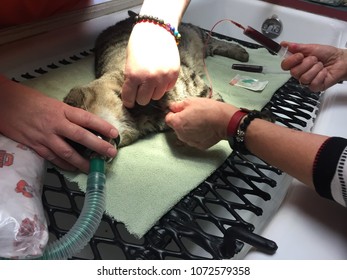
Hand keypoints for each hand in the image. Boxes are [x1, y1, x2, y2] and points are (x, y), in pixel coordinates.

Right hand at [0, 80, 117, 172]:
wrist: (4, 103)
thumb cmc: (29, 100)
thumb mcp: (52, 103)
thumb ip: (68, 115)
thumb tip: (86, 126)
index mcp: (62, 110)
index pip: (87, 119)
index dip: (102, 126)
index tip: (114, 133)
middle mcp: (56, 123)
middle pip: (81, 136)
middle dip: (98, 146)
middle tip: (111, 153)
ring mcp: (45, 136)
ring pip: (68, 152)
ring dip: (82, 162)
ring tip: (94, 168)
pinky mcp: (36, 146)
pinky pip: (53, 158)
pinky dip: (65, 165)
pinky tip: (74, 169)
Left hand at [122, 22, 179, 107]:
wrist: (156, 30)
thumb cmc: (140, 45)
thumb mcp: (129, 63)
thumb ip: (131, 79)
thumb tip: (133, 94)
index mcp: (134, 76)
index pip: (129, 98)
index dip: (128, 101)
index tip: (129, 103)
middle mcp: (149, 79)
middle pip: (144, 101)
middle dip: (141, 97)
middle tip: (140, 91)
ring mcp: (163, 78)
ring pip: (156, 96)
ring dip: (153, 92)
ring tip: (151, 82)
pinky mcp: (174, 75)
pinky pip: (167, 89)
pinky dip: (163, 86)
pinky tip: (160, 77)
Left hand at [165, 98, 236, 148]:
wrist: (224, 121)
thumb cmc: (208, 110)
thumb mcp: (191, 101)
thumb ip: (178, 105)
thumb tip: (172, 107)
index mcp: (177, 123)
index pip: (168, 118)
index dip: (173, 113)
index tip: (179, 111)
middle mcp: (181, 135)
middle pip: (176, 127)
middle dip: (182, 121)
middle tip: (192, 114)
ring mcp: (189, 141)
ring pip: (184, 134)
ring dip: (189, 129)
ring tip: (200, 121)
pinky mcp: (198, 145)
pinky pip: (194, 139)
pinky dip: (197, 135)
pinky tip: (204, 128)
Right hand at [281, 42, 346, 91]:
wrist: (341, 60)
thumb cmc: (328, 54)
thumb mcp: (311, 47)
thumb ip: (297, 47)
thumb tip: (284, 44)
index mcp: (297, 63)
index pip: (284, 65)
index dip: (291, 60)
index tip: (300, 55)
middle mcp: (300, 72)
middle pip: (293, 72)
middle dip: (307, 63)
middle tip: (315, 60)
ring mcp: (306, 81)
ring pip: (304, 78)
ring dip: (315, 69)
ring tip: (320, 66)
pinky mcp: (314, 87)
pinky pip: (313, 83)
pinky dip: (321, 75)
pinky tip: (323, 73)